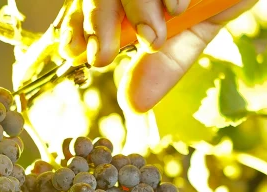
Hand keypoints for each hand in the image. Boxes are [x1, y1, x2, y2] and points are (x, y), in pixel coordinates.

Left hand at [56, 0, 257, 111]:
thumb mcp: (192, 35)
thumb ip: (165, 66)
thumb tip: (133, 106)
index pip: (89, 7)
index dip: (76, 27)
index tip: (75, 53)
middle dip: (97, 25)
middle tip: (102, 58)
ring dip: (136, 9)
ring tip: (153, 37)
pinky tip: (177, 8)